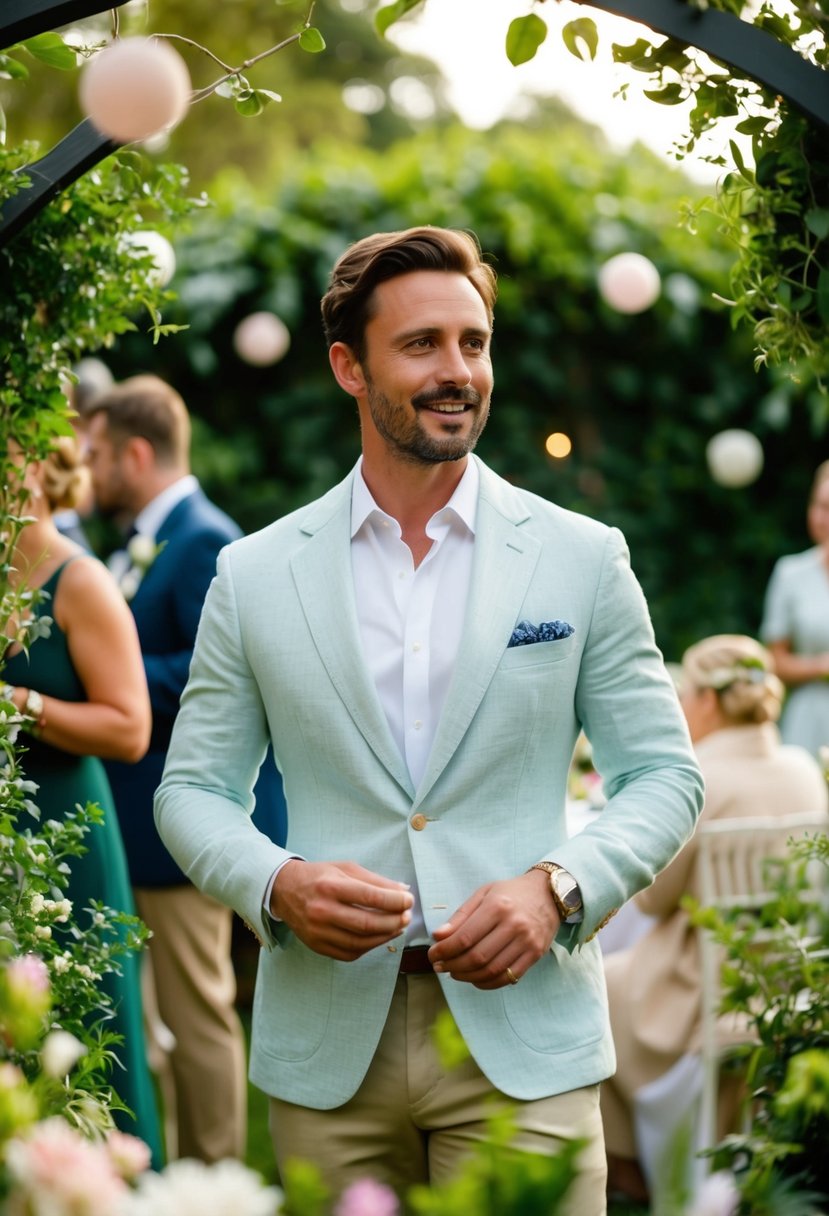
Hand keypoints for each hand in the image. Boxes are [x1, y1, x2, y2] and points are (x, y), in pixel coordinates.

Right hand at [271, 860, 413, 960]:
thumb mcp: (345, 868)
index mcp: (331, 886)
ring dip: (385, 937)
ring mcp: (318, 932)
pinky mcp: (317, 946)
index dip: (394, 900)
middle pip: (366, 923)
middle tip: (407, 916)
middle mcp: (322, 910)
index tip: (409, 900)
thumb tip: (403, 891)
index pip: (370, 896)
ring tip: (398, 927)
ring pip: (360, 942)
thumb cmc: (319, 876)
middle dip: (393, 922)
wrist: (284, 890)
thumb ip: (375, 880)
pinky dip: (369, 947)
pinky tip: (379, 937)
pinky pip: (349, 953)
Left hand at [427, 870, 558, 989]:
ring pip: (491, 970)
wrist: (549, 894)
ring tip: (454, 973)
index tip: (433, 954)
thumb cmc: (512, 892)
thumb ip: (461, 915)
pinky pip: (508, 977)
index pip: (465, 937)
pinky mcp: (535, 954)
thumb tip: (438, 936)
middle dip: (452, 966)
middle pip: (477, 957)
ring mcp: (527, 942)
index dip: (445, 950)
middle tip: (439, 967)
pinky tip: (475, 979)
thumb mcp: (484, 893)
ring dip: (467, 977)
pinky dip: (488, 983)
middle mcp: (514, 925)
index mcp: (497, 907)